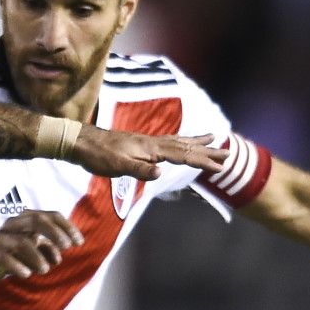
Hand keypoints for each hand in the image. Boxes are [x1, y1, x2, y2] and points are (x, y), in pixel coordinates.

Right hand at [0, 210, 83, 283]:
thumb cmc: (13, 254)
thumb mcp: (34, 250)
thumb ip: (48, 249)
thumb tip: (59, 258)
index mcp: (25, 220)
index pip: (50, 215)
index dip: (66, 227)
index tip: (79, 242)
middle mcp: (12, 225)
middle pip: (36, 220)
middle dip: (54, 233)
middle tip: (67, 247)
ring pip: (20, 242)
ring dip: (36, 256)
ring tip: (45, 270)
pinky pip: (3, 257)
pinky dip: (17, 266)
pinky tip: (27, 274)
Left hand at [71, 130, 227, 181]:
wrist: (81, 142)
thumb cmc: (98, 156)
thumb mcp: (117, 166)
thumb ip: (140, 170)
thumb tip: (160, 173)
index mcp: (151, 148)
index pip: (183, 155)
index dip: (202, 161)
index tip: (220, 166)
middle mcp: (153, 142)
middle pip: (186, 146)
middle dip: (207, 151)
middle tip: (228, 153)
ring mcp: (148, 141)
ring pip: (179, 141)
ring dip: (198, 142)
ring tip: (215, 137)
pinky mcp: (142, 143)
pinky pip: (169, 141)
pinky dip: (182, 140)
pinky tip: (182, 142)